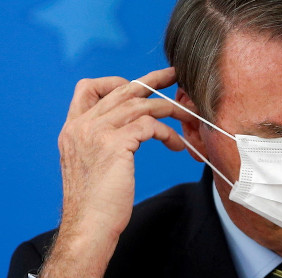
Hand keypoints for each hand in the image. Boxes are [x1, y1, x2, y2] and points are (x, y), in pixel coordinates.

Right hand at [41, 68, 192, 277]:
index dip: (115, 81)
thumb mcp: (91, 163)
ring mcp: (95, 132)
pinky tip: (176, 145)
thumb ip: (102, 141)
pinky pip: (149, 125)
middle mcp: (81, 125)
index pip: (87, 88)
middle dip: (152, 79)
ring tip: (187, 115)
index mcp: (73, 128)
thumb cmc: (96, 202)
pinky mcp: (114, 143)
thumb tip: (128, 130)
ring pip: (140, 104)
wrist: (89, 226)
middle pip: (121, 89)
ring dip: (169, 108)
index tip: (138, 86)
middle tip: (173, 74)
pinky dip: (167, 132)